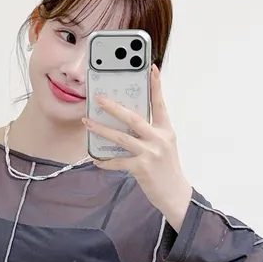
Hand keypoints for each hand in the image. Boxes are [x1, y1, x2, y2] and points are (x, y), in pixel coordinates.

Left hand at [83, 64, 192, 230]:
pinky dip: (105, 161)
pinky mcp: (141, 168)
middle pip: (134, 118)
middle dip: (114, 107)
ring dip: (101, 130)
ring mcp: (150, 153)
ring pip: (121, 137)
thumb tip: (125, 121)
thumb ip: (150, 132)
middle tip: (98, 98)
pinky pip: (118, 162)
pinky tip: (96, 160)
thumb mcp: (164, 146)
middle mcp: (159, 139)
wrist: (175, 194)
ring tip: (87, 123)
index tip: (151, 67)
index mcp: (166, 130)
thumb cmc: (166, 168)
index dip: (156, 85)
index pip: (160, 103)